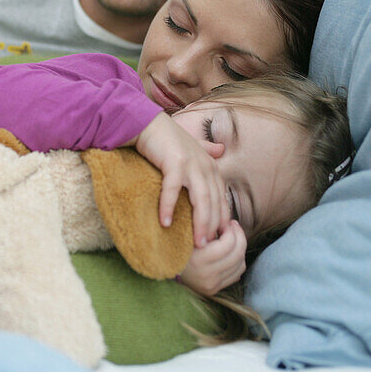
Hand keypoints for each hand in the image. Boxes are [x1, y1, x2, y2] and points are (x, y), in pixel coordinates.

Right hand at [134, 113, 228, 246]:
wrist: (148, 123)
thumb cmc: (168, 139)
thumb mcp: (192, 147)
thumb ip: (208, 150)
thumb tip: (222, 150)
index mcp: (211, 166)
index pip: (221, 199)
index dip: (220, 220)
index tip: (217, 240)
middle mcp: (206, 166)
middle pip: (213, 202)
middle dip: (212, 227)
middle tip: (206, 247)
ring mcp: (191, 164)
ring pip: (200, 199)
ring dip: (199, 222)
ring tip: (195, 243)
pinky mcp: (174, 162)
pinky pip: (173, 189)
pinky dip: (169, 206)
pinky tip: (165, 222)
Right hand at [177, 220, 247, 295]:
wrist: (165, 267)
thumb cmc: (176, 244)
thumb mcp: (187, 233)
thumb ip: (205, 227)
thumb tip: (228, 221)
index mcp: (198, 259)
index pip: (229, 243)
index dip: (232, 230)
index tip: (226, 223)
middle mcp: (206, 275)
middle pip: (238, 253)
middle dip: (239, 236)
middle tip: (233, 227)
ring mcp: (211, 284)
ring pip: (240, 264)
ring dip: (240, 248)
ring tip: (232, 239)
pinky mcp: (214, 289)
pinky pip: (236, 273)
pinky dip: (237, 261)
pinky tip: (230, 252)